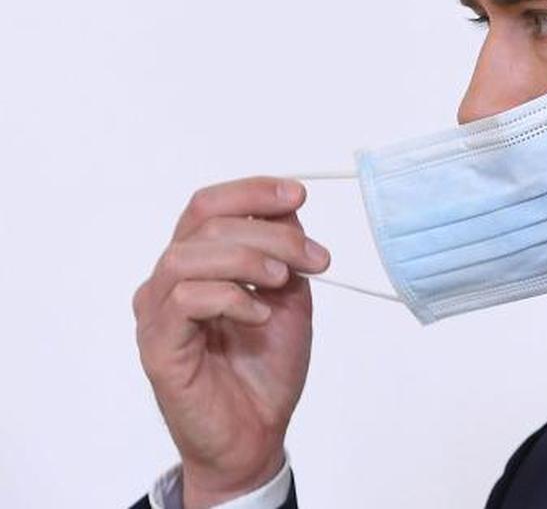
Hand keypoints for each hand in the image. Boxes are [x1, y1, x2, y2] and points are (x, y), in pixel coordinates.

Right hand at [133, 177, 329, 507]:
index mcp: (199, 262)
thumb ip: (284, 252)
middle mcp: (170, 281)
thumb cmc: (265, 366)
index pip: (209, 206)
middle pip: (206, 224)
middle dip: (270, 232)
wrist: (257, 431)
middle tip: (314, 259)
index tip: (297, 194)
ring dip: (248, 259)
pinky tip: (259, 316)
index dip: (252, 191)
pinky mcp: (157, 345)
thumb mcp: (289, 296)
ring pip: (188, 255)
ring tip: (283, 282)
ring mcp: (158, 312)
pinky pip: (184, 300)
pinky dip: (230, 298)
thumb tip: (290, 206)